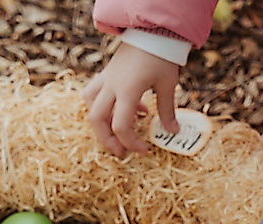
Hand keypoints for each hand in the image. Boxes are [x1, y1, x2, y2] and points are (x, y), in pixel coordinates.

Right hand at [83, 42, 179, 156]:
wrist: (153, 31)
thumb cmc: (161, 57)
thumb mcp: (167, 85)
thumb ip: (168, 110)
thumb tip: (172, 132)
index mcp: (128, 91)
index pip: (121, 126)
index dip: (131, 143)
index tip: (144, 150)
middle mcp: (112, 86)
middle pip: (97, 119)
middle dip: (107, 140)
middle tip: (121, 152)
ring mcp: (107, 79)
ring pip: (90, 104)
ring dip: (100, 121)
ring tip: (116, 130)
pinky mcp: (107, 74)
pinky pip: (94, 92)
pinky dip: (103, 105)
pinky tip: (127, 108)